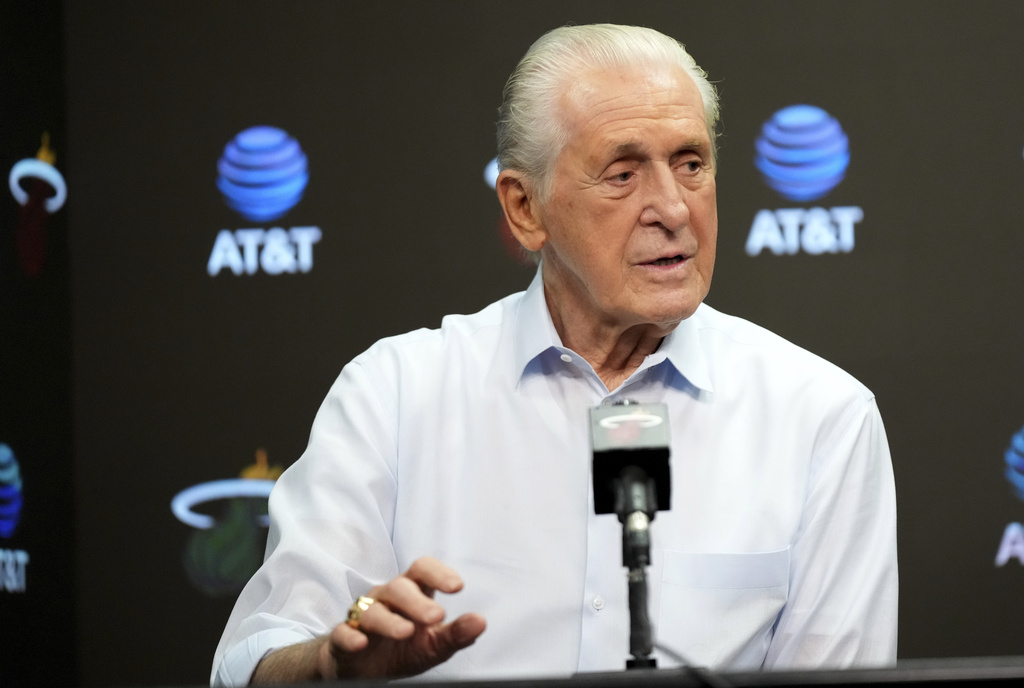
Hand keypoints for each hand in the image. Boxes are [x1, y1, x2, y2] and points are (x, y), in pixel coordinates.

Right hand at [317, 557, 486, 679]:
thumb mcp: (433, 644)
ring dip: (389, 621)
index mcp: (411, 593)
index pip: (422, 569)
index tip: (457, 587)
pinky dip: (350, 636)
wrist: (364, 668)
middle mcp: (386, 598)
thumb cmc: (402, 648)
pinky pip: (343, 632)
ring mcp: (362, 616)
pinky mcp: (343, 637)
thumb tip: (481, 622)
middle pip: (399, 588)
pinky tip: (361, 642)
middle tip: (437, 617)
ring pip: (372, 610)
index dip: (438, 573)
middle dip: (418, 602)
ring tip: (406, 632)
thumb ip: (456, 633)